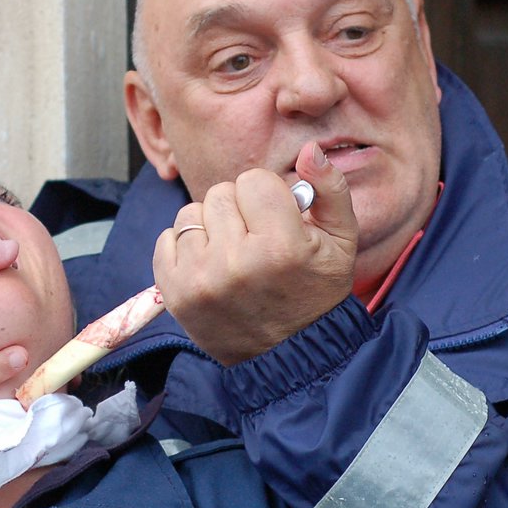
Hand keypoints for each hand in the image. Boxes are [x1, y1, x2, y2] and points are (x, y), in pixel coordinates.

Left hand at [153, 142, 358, 365]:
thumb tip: (307, 152)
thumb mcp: (341, 241)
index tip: (276, 222)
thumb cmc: (316, 293)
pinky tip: (210, 265)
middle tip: (256, 241)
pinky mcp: (175, 294)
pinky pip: (166, 239)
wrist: (290, 356)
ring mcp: (201, 280)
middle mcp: (236, 263)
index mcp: (280, 246)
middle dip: (239, 210)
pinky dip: (185, 247)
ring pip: (191, 213)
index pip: (254, 180)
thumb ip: (330, 189)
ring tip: (232, 254)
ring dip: (211, 227)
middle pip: (221, 193)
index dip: (267, 197)